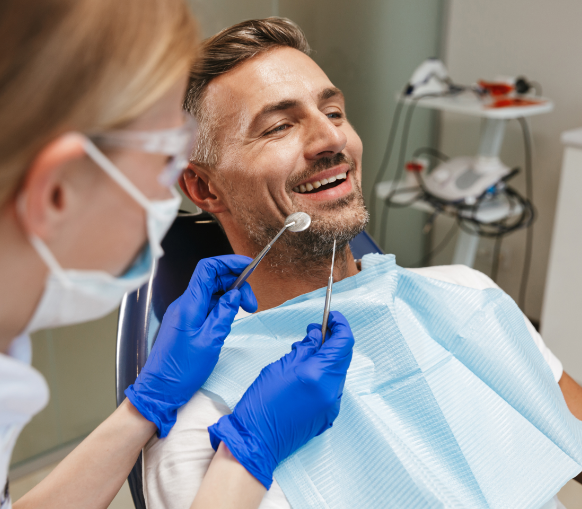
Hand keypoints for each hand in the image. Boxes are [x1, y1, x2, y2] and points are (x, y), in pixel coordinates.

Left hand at [125, 255, 256, 436]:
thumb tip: (236, 294)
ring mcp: (184, 312)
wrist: (159, 389)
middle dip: (236, 283)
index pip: (208, 269)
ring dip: (231, 296)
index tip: (248, 266)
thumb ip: (224, 313)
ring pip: (211, 292)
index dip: (229, 263)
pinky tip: (231, 317)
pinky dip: (222, 306)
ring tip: (246, 311)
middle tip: (252, 303)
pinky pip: (206, 305)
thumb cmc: (181, 370)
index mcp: (189, 305)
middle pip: (212, 279)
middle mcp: (185, 304)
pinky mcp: (186, 322)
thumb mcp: (210, 341)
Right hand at [208, 311, 353, 488]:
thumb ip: (304, 349)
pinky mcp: (328, 415)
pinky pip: (332, 387)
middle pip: (343, 356)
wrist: (256, 441)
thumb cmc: (261, 403)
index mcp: (318, 375)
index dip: (340, 325)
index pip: (343, 342)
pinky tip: (306, 374)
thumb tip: (317, 336)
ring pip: (338, 372)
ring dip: (327, 358)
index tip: (332, 317)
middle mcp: (331, 390)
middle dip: (332, 340)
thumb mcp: (280, 366)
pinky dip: (324, 375)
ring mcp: (332, 405)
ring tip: (304, 354)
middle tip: (314, 332)